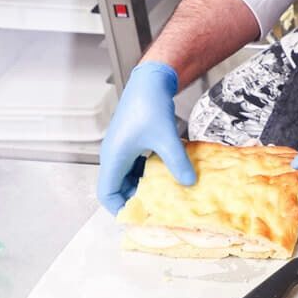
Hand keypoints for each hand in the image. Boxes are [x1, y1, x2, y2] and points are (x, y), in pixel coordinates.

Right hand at [97, 62, 194, 213]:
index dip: (119, 208)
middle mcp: (114, 155)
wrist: (150, 81)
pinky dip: (148, 173)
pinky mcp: (132, 141)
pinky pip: (135, 165)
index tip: (138, 217)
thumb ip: (177, 162)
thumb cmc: (150, 106)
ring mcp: (122, 147)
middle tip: (156, 209)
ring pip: (128, 176)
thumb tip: (190, 183)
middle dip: (135, 199)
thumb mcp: (166, 138)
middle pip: (117, 187)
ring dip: (142, 186)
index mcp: (114, 157)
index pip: (106, 193)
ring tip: (164, 195)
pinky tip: (167, 173)